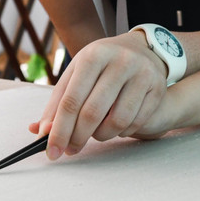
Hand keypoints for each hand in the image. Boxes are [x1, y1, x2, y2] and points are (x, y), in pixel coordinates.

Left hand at [33, 32, 173, 159]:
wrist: (142, 49)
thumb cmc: (103, 65)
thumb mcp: (77, 73)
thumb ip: (58, 102)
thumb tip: (42, 132)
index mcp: (92, 56)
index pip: (70, 101)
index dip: (59, 130)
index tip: (52, 151)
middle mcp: (118, 62)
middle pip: (92, 113)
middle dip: (77, 138)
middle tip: (71, 149)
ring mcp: (141, 74)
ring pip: (116, 121)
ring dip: (101, 136)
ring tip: (95, 134)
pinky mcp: (157, 88)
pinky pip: (135, 122)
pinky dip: (121, 132)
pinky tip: (115, 127)